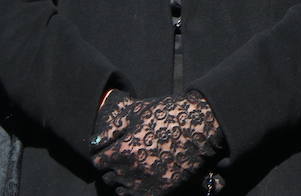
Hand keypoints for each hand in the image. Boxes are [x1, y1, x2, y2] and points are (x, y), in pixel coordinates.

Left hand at [91, 91, 224, 194]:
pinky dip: (138, 189)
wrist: (205, 124)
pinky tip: (146, 177)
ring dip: (125, 180)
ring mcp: (148, 183)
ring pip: (122, 189)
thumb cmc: (170, 113)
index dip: (106, 153)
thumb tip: (96, 142)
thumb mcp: (139, 112)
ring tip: (138, 167)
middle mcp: (132, 171)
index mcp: (123, 151)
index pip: (99, 161)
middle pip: (109, 177)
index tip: (115, 148)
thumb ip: (114, 127)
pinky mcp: (162, 191)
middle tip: (128, 156)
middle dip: (115, 167)